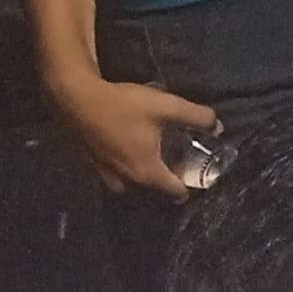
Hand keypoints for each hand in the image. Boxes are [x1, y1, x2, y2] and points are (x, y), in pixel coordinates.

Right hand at [46, 71, 222, 198]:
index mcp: (146, 172)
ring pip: (130, 183)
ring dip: (142, 172)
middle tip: (176, 157)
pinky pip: (112, 174)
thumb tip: (218, 127)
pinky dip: (121, 165)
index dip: (191, 185)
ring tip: (150, 152)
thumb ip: (197, 117)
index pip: (175, 192)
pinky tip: (124, 145)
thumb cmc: (123, 105)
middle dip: (166, 177)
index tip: (198, 172)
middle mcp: (124, 182)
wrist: (73, 99)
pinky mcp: (87, 167)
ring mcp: (102, 177)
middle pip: (153, 188)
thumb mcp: (167, 106)